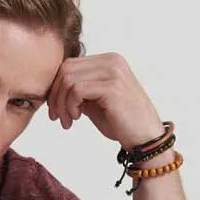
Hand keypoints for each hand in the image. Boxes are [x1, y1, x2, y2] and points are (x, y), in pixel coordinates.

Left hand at [46, 51, 164, 148]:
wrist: (145, 138)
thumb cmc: (121, 123)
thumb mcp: (95, 103)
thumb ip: (79, 92)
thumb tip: (55, 90)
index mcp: (108, 61)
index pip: (70, 65)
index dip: (56, 87)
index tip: (55, 109)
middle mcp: (111, 61)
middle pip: (66, 69)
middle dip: (55, 95)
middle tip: (55, 117)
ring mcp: (113, 71)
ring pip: (68, 79)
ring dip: (61, 103)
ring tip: (67, 121)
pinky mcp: (112, 86)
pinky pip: (77, 90)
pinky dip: (70, 106)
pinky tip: (76, 119)